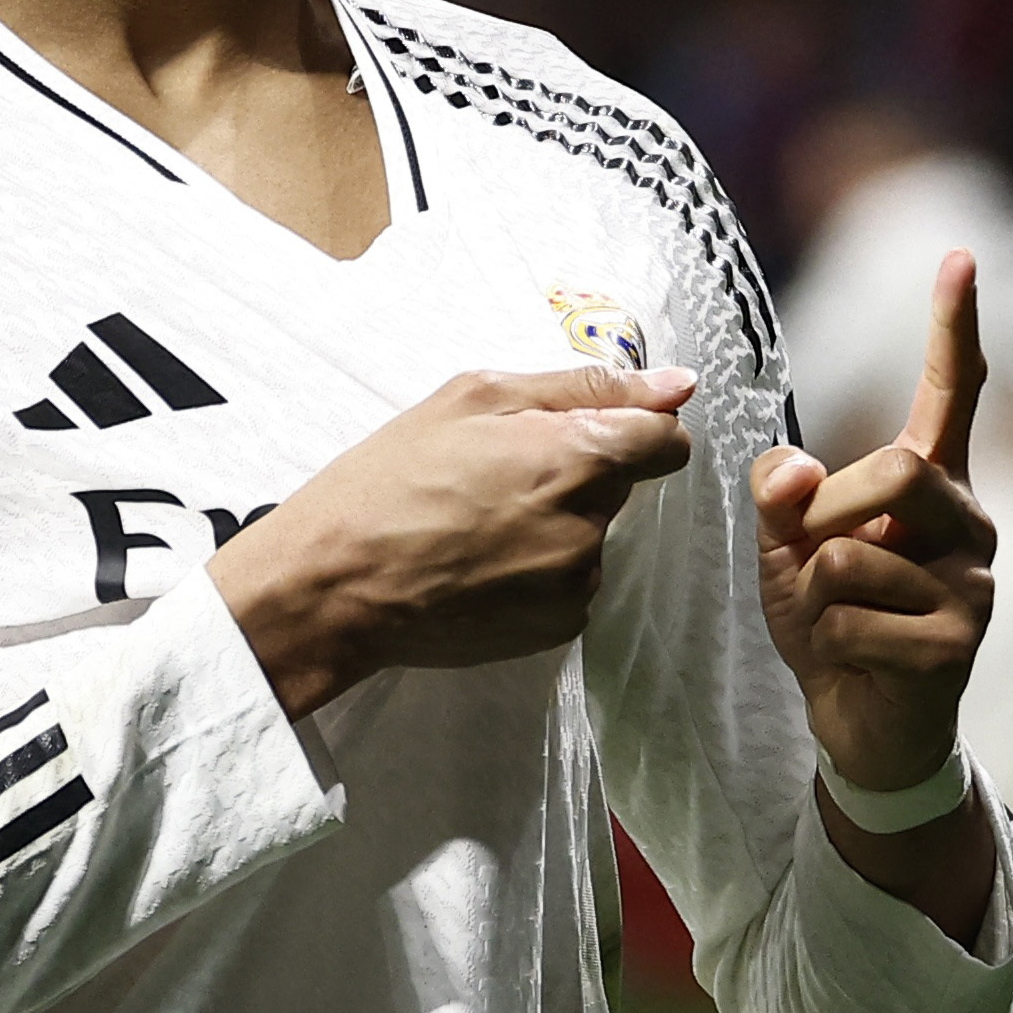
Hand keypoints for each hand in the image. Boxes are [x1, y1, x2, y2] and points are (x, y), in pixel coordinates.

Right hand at [212, 364, 698, 718]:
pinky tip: (482, 563)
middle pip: (622, 484)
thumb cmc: (390, 479)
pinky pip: (571, 582)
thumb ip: (585, 387)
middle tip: (500, 473)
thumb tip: (677, 386)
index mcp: (575, 455)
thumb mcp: (474, 397)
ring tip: (480, 523)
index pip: (665, 440)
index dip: (636, 427)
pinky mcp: (558, 626)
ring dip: (557, 521)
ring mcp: (575, 581)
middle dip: (579, 470)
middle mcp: (588, 523)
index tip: (595, 428)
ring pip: (593, 533)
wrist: (335, 585)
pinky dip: (540, 569)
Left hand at [753, 253, 999, 943]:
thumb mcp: (786, 546)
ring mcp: (974, 582)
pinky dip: (827, 641)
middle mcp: (969, 521)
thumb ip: (780, 495)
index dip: (953, 325)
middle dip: (825, 512)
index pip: (953, 392)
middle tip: (812, 562)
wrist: (862, 727)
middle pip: (896, 465)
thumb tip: (791, 469)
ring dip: (814, 591)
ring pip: (857, 549)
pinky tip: (855, 662)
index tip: (959, 254)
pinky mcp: (959, 641)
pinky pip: (856, 616)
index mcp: (933, 483)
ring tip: (837, 623)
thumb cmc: (831, 620)